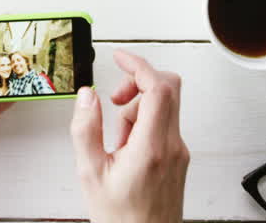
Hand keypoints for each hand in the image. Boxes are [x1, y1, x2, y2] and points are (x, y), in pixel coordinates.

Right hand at [70, 49, 189, 222]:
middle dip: (138, 82)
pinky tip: (126, 149)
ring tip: (116, 140)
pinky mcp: (178, 159)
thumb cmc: (121, 220)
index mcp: (152, 147)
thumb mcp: (91, 174)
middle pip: (168, 89)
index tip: (121, 58)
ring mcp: (179, 153)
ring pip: (165, 107)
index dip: (139, 65)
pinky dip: (144, 125)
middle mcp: (172, 146)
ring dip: (138, 109)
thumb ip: (86, 130)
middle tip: (116, 97)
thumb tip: (88, 97)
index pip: (158, 88)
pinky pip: (164, 126)